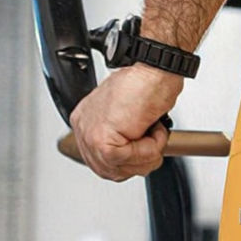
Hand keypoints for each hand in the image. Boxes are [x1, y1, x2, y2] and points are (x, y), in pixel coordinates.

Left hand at [68, 63, 183, 180]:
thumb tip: (135, 153)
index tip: (147, 150)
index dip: (132, 162)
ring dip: (147, 155)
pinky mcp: (102, 138)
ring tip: (154, 132)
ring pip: (119, 169)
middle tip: (154, 143)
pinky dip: (150, 150)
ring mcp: (90, 133)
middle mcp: (85, 127)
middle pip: (110, 171)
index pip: (104, 162)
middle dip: (140, 162)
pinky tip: (154, 130)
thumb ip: (125, 135)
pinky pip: (127, 159)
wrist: (156, 70)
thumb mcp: (132, 116)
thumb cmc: (150, 84)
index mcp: (88, 122)